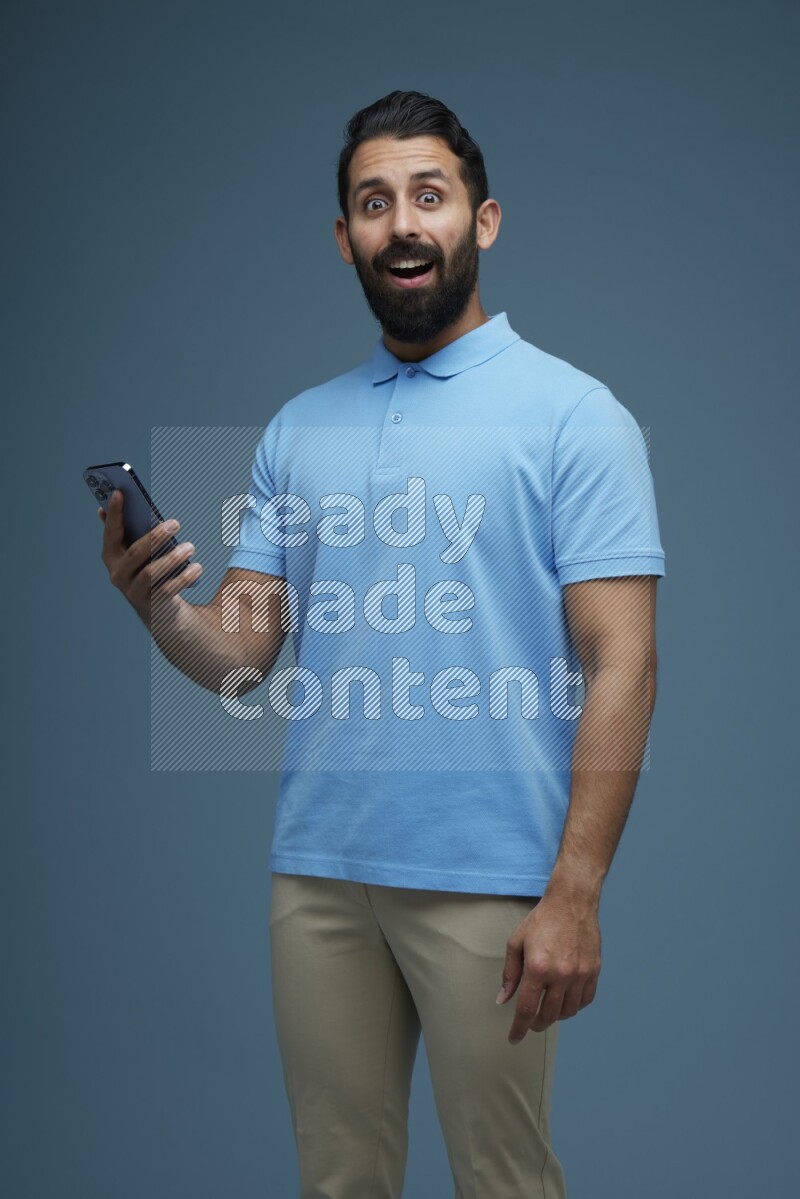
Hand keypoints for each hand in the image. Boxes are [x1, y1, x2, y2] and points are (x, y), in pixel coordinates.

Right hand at [99, 489, 201, 625]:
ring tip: (190, 547)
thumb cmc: (148, 568)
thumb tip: (108, 506)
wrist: (156, 609)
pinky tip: (197, 568)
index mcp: (111, 555)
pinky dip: (184, 577)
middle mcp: (117, 573)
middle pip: (135, 552)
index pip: (111, 532)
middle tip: (176, 523)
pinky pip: (167, 589)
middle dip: (156, 536)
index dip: (114, 513)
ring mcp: (132, 591)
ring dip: (173, 558)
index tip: (120, 492)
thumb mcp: (138, 550)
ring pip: (152, 572)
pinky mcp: (150, 604)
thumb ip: (128, 530)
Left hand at [496, 891, 600, 1042]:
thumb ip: (510, 974)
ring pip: (568, 1012)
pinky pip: (585, 1001)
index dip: (519, 1028)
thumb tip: (504, 999)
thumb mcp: (517, 943)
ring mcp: (580, 974)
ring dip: (555, 1016)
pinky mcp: (593, 971)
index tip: (514, 1038)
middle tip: (530, 1023)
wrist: (572, 902)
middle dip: (536, 1024)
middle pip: (548, 1015)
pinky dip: (574, 1007)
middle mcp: (560, 975)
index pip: (527, 1010)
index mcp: (537, 968)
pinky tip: (565, 1001)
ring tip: (547, 1010)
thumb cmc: (542, 920)